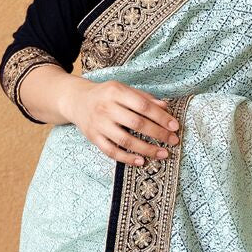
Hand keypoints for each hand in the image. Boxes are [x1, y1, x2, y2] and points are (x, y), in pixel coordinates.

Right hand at [59, 80, 181, 167]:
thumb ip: (143, 98)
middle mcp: (106, 107)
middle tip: (173, 141)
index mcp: (116, 91)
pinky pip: (111, 151)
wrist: (77, 100)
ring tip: (163, 154)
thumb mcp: (123, 89)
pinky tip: (141, 161)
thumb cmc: (106, 95)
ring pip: (125, 140)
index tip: (175, 127)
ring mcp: (98, 124)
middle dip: (158, 134)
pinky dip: (127, 158)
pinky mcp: (93, 137)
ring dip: (147, 149)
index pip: (143, 106)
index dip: (161, 117)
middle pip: (136, 123)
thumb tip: (165, 108)